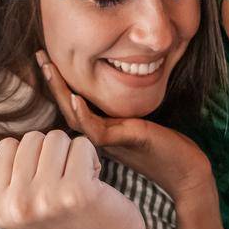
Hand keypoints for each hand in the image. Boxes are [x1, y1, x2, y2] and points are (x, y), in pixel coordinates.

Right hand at [0, 129, 146, 228]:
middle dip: (51, 152)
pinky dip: (90, 157)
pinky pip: (80, 144)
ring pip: (56, 138)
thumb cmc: (61, 220)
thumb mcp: (17, 210)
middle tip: (63, 182)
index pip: (6, 147)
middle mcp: (18, 206)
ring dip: (71, 154)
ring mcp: (47, 199)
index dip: (30, 157)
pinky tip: (94, 181)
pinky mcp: (77, 191)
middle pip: (31, 139)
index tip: (43, 183)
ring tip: (77, 180)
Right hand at [36, 51, 213, 201]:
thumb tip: (119, 81)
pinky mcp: (126, 142)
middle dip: (53, 81)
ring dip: (61, 92)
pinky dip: (84, 113)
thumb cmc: (168, 148)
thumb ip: (125, 109)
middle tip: (40, 55)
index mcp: (103, 130)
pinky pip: (96, 130)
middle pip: (68, 107)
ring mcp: (112, 141)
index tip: (49, 57)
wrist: (188, 173)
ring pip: (76, 117)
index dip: (60, 82)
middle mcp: (101, 136)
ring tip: (49, 68)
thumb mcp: (142, 121)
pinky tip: (75, 97)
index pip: (73, 104)